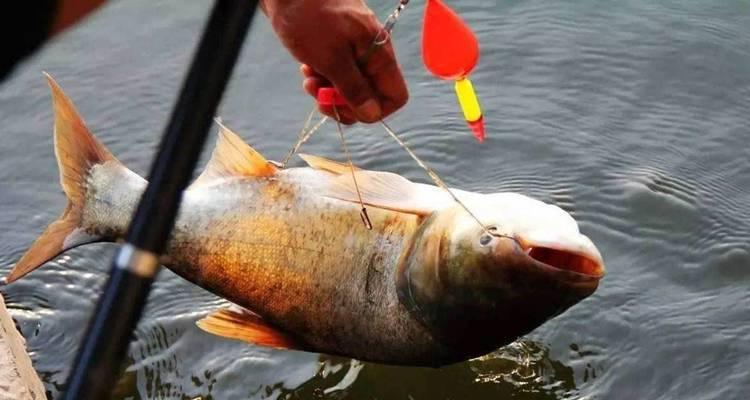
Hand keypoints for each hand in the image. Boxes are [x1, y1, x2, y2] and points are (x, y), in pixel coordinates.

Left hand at [261, 0, 408, 123]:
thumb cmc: (310, 18)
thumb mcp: (331, 59)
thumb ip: (353, 89)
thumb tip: (372, 115)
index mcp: (379, 55)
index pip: (395, 97)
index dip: (374, 110)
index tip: (346, 107)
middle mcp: (372, 55)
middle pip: (370, 97)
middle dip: (344, 102)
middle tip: (320, 95)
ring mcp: (355, 51)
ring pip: (350, 88)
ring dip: (328, 90)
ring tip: (309, 77)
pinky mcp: (338, 48)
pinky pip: (337, 74)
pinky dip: (322, 77)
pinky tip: (307, 67)